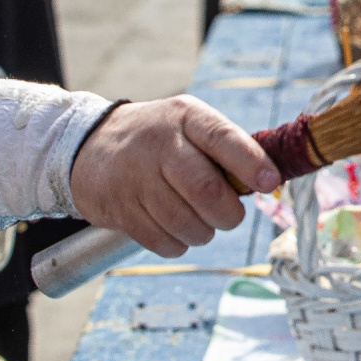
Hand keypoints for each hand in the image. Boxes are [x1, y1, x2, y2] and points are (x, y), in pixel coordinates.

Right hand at [68, 97, 279, 257]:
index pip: (223, 138)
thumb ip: (226, 148)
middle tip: (230, 216)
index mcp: (185, 116)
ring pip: (187, 223)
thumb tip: (271, 181)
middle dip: (228, 214)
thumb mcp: (188, 125)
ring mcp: (136, 178)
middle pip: (206, 190)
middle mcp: (159, 144)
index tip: (271, 183)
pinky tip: (174, 227)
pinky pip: (164, 243)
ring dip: (204, 232)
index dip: (252, 163)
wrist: (88, 146)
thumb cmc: (158, 139)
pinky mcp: (121, 210)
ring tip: (200, 220)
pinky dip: (179, 244)